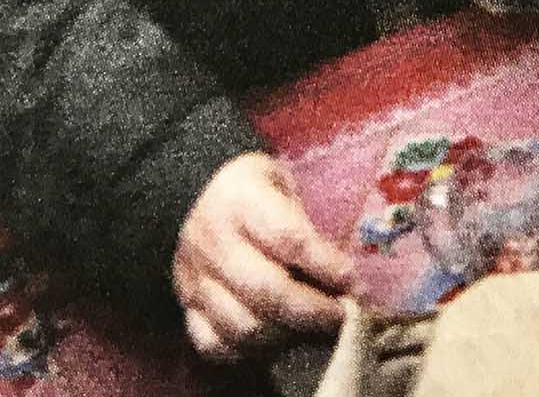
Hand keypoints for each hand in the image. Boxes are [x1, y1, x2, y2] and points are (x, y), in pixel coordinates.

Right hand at [173, 152, 354, 360]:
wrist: (192, 194)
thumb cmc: (251, 190)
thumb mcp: (282, 186)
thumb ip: (305, 228)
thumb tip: (342, 278)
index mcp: (241, 201)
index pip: (287, 239)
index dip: (324, 265)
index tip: (352, 281)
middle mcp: (214, 243)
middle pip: (266, 291)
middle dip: (312, 311)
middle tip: (341, 316)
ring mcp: (195, 280)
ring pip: (242, 327)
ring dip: (285, 336)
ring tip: (310, 331)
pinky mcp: (186, 307)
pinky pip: (214, 345)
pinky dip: (247, 352)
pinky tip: (272, 340)